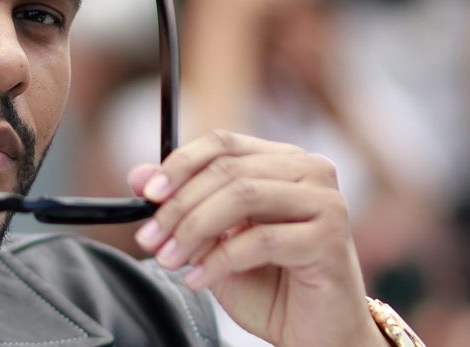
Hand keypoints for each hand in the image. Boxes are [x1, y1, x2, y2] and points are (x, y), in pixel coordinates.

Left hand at [129, 130, 387, 346]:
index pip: (223, 143)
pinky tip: (198, 279)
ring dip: (194, 229)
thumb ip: (181, 204)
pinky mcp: (331, 238)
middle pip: (228, 170)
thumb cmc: (269, 284)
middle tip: (149, 238)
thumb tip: (138, 176)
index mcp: (282, 160)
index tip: (147, 195)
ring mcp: (325, 201)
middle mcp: (310, 170)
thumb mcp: (213, 240)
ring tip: (169, 259)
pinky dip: (219, 260)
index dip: (180, 164)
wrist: (316, 335)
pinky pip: (261, 239)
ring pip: (243, 196)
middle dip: (179, 206)